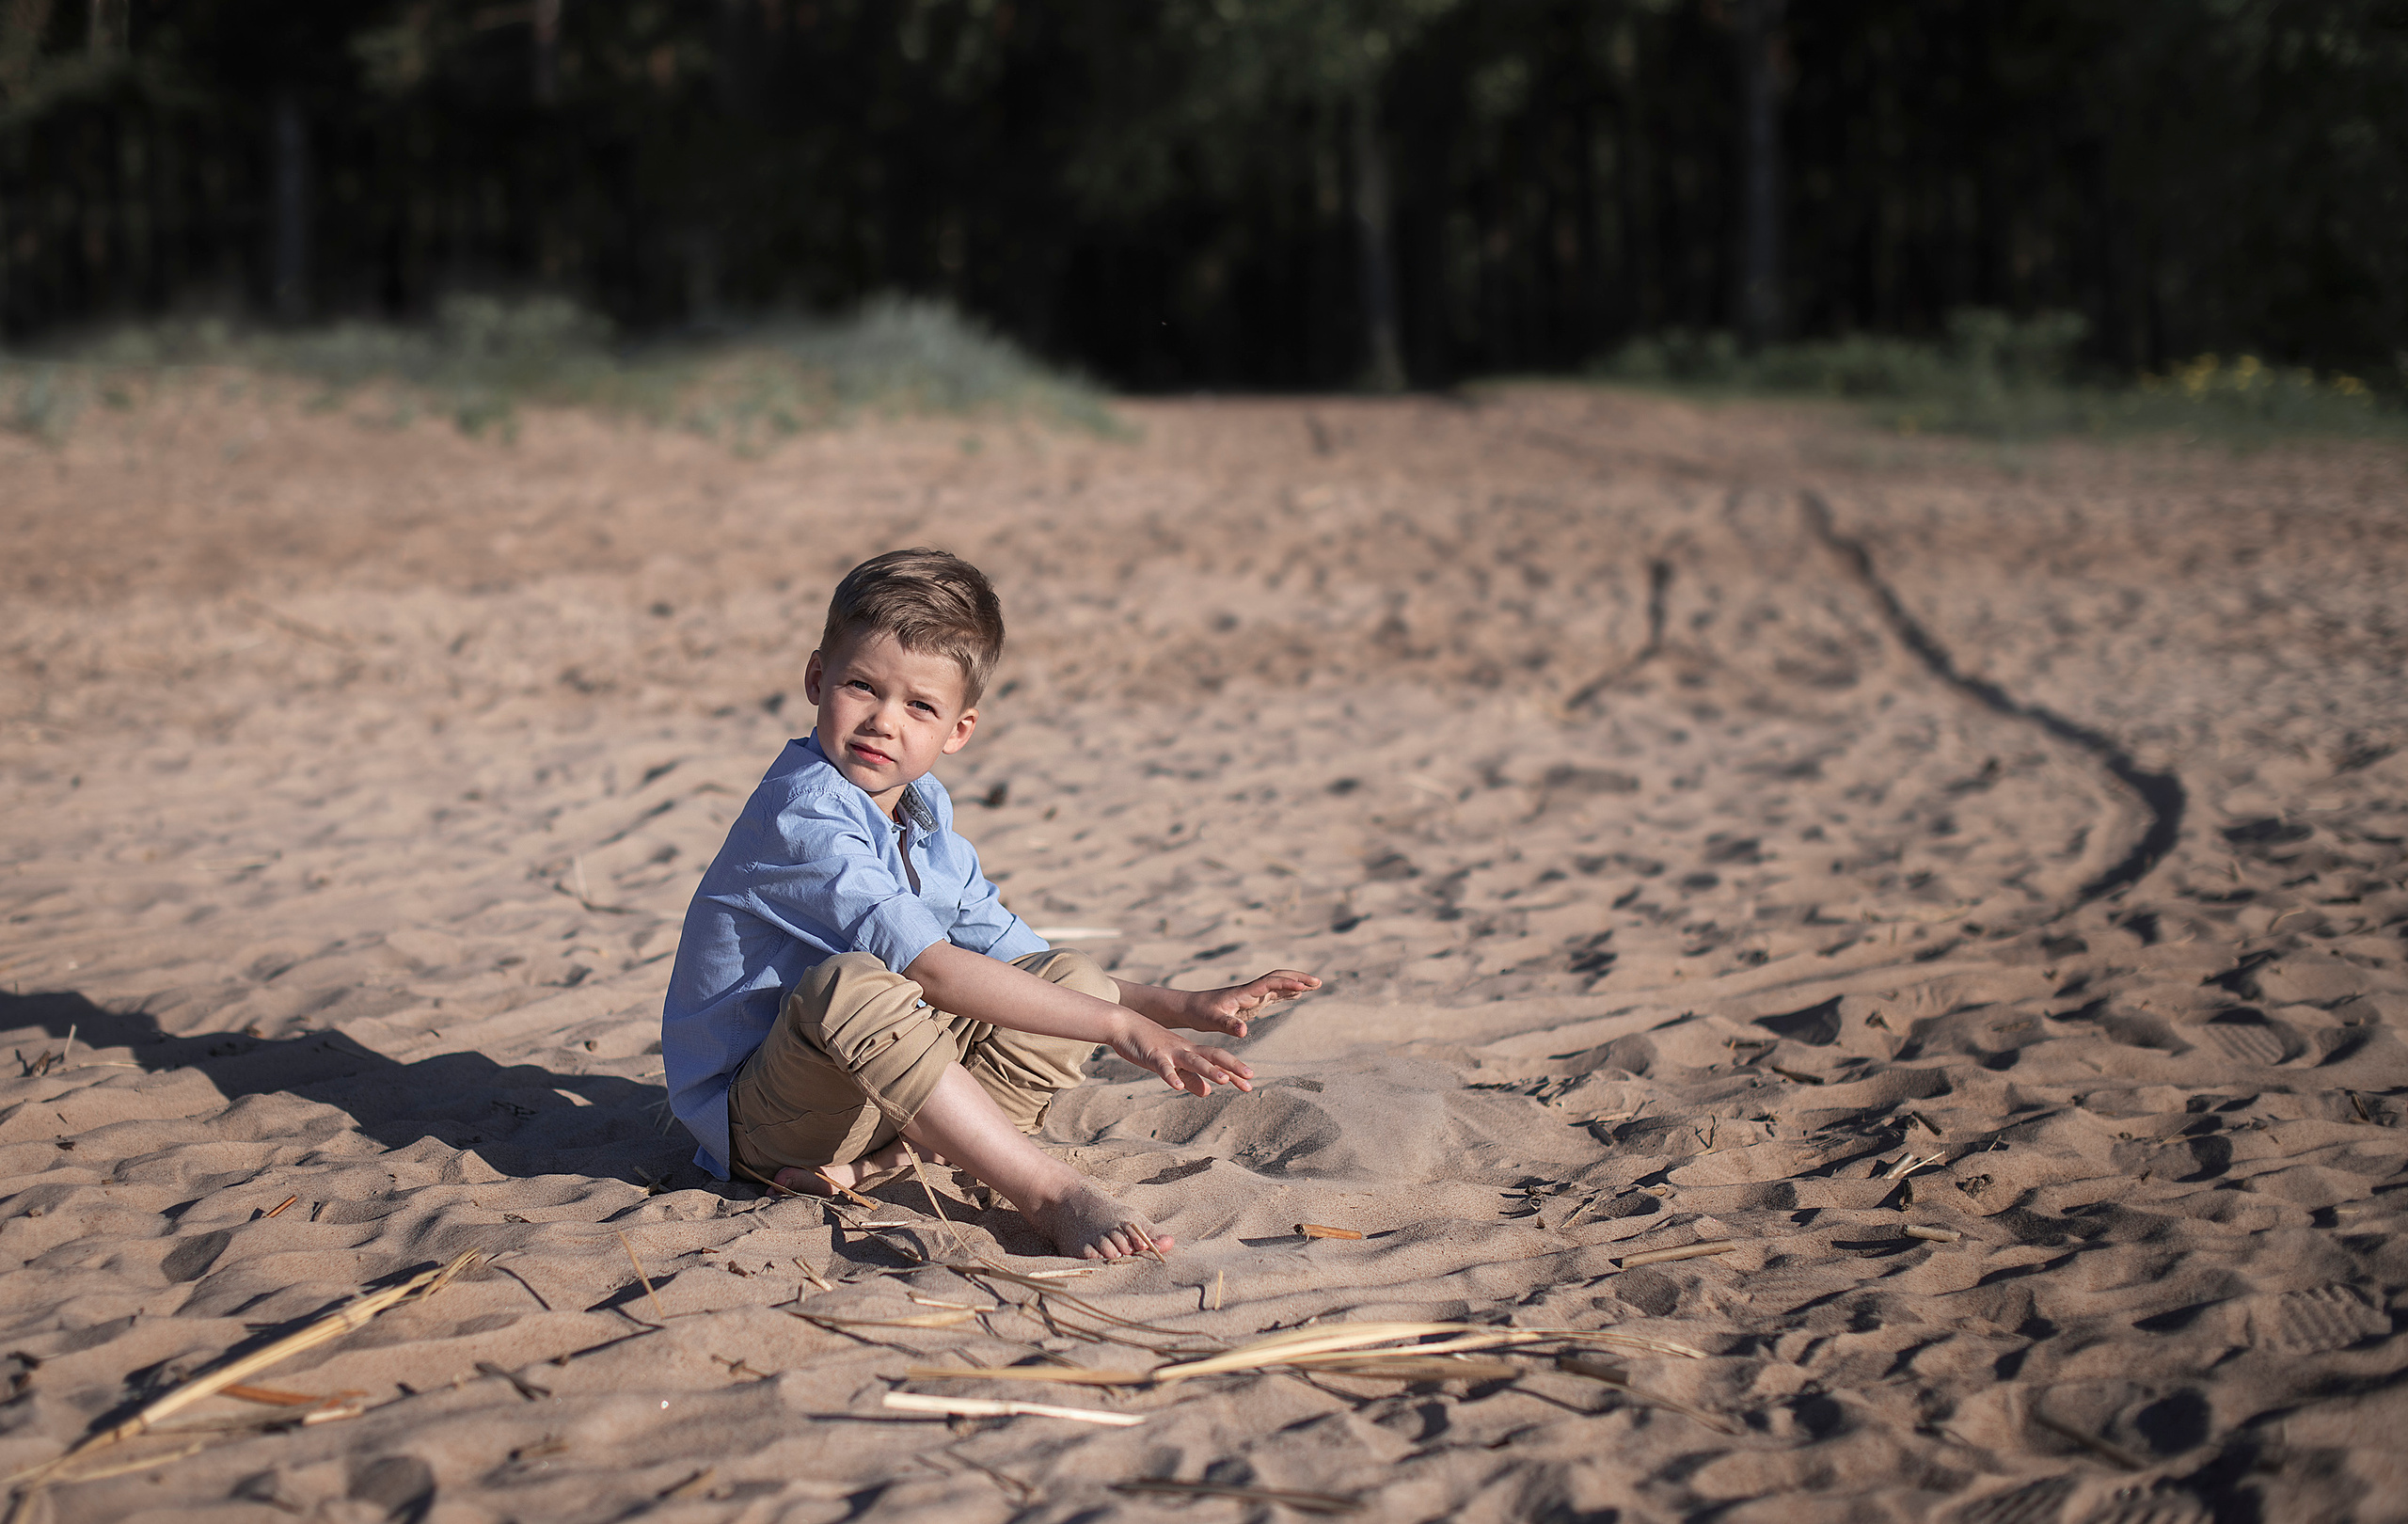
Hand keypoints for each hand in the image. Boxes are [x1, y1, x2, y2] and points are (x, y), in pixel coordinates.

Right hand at [1109, 1015, 1254, 1097]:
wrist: (1124, 1025)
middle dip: (1232, 1067)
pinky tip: (1177, 1088)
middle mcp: (1185, 1050)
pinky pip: (1163, 1067)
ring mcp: (1169, 1052)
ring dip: (1208, 1071)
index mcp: (1191, 1051)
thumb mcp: (1173, 1065)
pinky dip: (1170, 1076)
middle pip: (1213, 1055)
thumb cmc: (1149, 1046)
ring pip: (1193, 1060)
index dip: (1234, 1071)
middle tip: (1249, 1078)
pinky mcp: (1152, 1056)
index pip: (1218, 1060)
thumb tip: (1208, 1093)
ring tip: (1223, 1081)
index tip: (1251, 1083)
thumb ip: (1190, 1078)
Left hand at [1177, 969, 1320, 1039]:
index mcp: (1244, 992)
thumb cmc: (1199, 1013)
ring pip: (1279, 984)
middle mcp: (1251, 990)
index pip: (1270, 983)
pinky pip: (1274, 994)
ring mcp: (1252, 995)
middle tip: (1318, 982)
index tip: (1304, 987)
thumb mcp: (1212, 1021)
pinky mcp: (1251, 1002)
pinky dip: (1288, 992)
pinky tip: (1297, 995)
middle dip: (1299, 978)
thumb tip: (1244, 1032)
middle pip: (1279, 978)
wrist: (1190, 1007)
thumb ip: (1228, 1025)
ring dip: (1297, 983)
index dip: (1287, 984)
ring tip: (1316, 985)